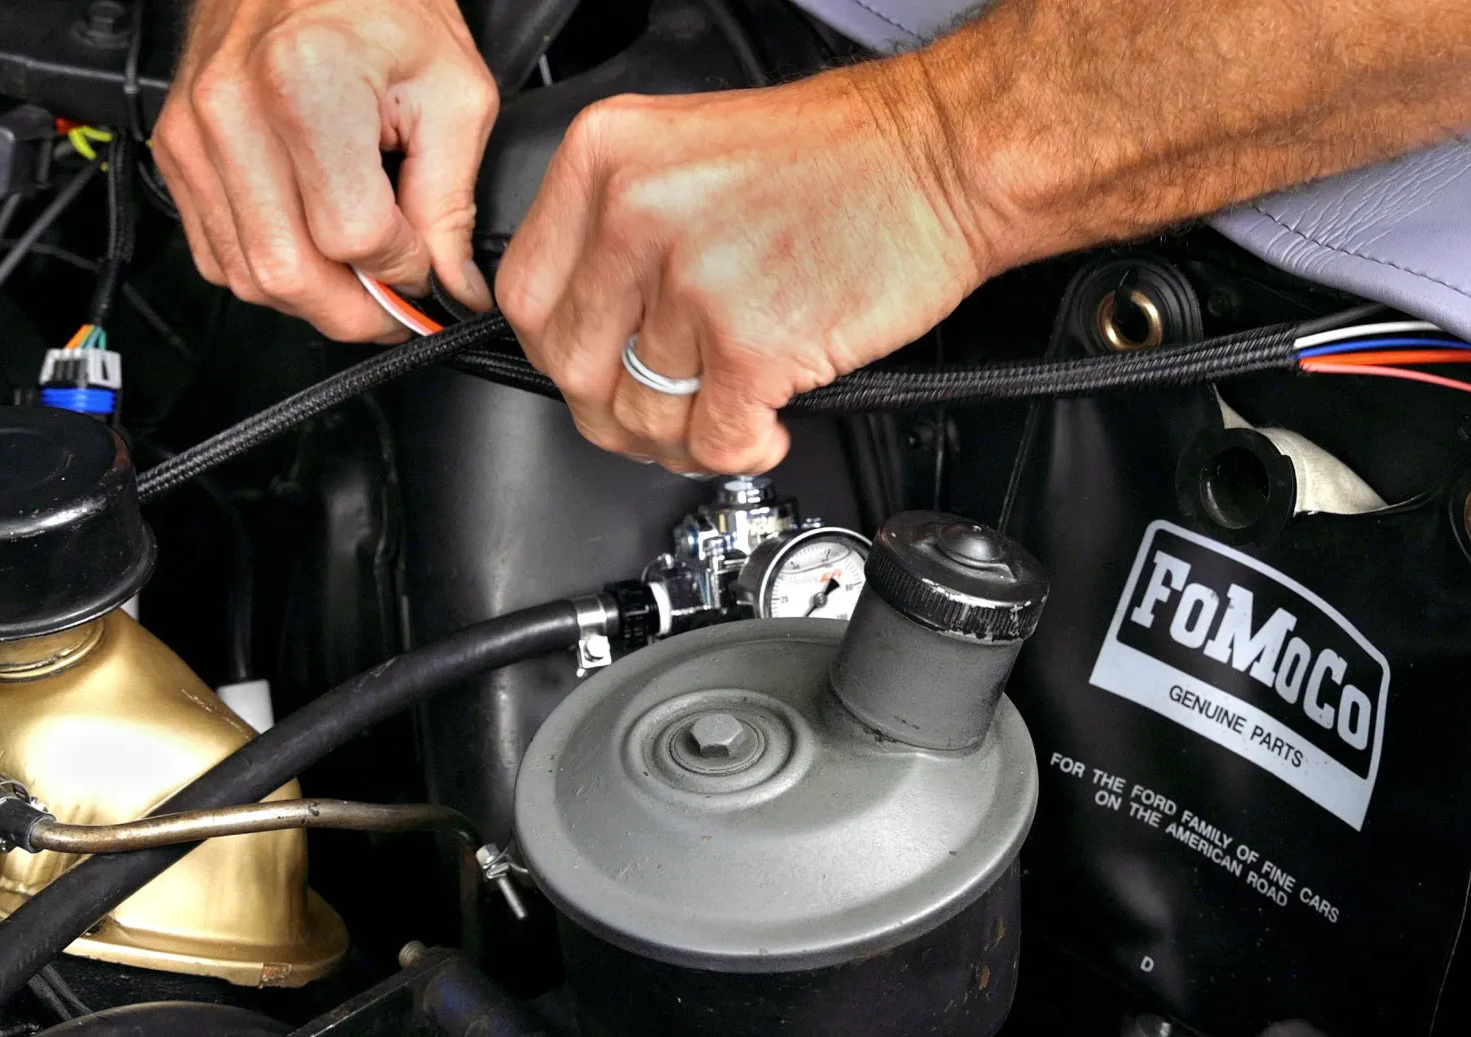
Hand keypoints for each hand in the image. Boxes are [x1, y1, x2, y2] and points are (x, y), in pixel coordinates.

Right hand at [153, 0, 497, 340]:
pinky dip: (268, 270)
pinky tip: (310, 247)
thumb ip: (450, 203)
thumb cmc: (380, 2)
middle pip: (288, 273)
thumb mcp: (453, 92)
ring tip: (358, 277)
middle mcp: (234, 111)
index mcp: (308, 85)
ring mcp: (194, 134)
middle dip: (354, 311)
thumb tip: (450, 285)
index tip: (427, 267)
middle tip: (396, 307)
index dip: (402, 269)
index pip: (353, 237)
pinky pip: (215, 254)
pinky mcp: (176, 151)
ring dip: (311, 299)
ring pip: (247, 277)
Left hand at [495, 60, 996, 474]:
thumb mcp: (685, 152)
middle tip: (654, 413)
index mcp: (606, 160)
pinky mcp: (753, 344)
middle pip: (571, 366)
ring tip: (718, 417)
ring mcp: (692, 281)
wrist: (944, 152)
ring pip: (640, 414)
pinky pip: (712, 440)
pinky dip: (738, 451)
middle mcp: (636, 214)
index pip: (526, 294)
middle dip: (612, 409)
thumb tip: (588, 327)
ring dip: (678, 439)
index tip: (593, 366)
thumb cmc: (838, 154)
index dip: (557, 351)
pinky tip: (763, 425)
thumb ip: (616, 229)